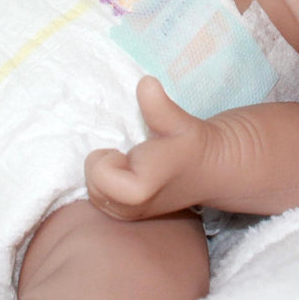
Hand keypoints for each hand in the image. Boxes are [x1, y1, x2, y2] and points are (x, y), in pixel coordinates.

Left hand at [85, 77, 211, 220]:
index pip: (97, 171)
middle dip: (106, 164)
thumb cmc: (190, 144)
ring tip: (132, 163)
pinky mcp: (124, 217)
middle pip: (91, 181)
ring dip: (106, 173)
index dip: (110, 155)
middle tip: (132, 155)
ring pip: (92, 189)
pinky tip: (129, 173)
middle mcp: (129, 211)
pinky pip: (98, 196)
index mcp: (137, 192)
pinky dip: (107, 182)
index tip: (134, 150)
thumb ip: (158, 106)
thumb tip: (146, 82)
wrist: (207, 168)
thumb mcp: (177, 121)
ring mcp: (125, 217)